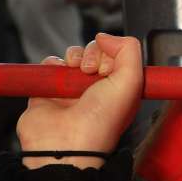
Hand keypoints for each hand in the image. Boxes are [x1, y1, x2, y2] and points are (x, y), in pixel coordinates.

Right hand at [15, 33, 144, 158]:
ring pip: (74, 56)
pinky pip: (50, 64)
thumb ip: (129, 51)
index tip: (111, 67)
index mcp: (121, 89)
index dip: (115, 54)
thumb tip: (106, 37)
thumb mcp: (132, 82)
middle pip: (97, 53)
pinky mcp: (49, 90)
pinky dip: (53, 63)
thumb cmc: (100, 122)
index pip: (120, 57)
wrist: (66, 144)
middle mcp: (98, 89)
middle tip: (92, 71)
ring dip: (75, 55)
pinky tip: (59, 74)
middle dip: (95, 54)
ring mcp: (73, 89)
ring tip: (77, 71)